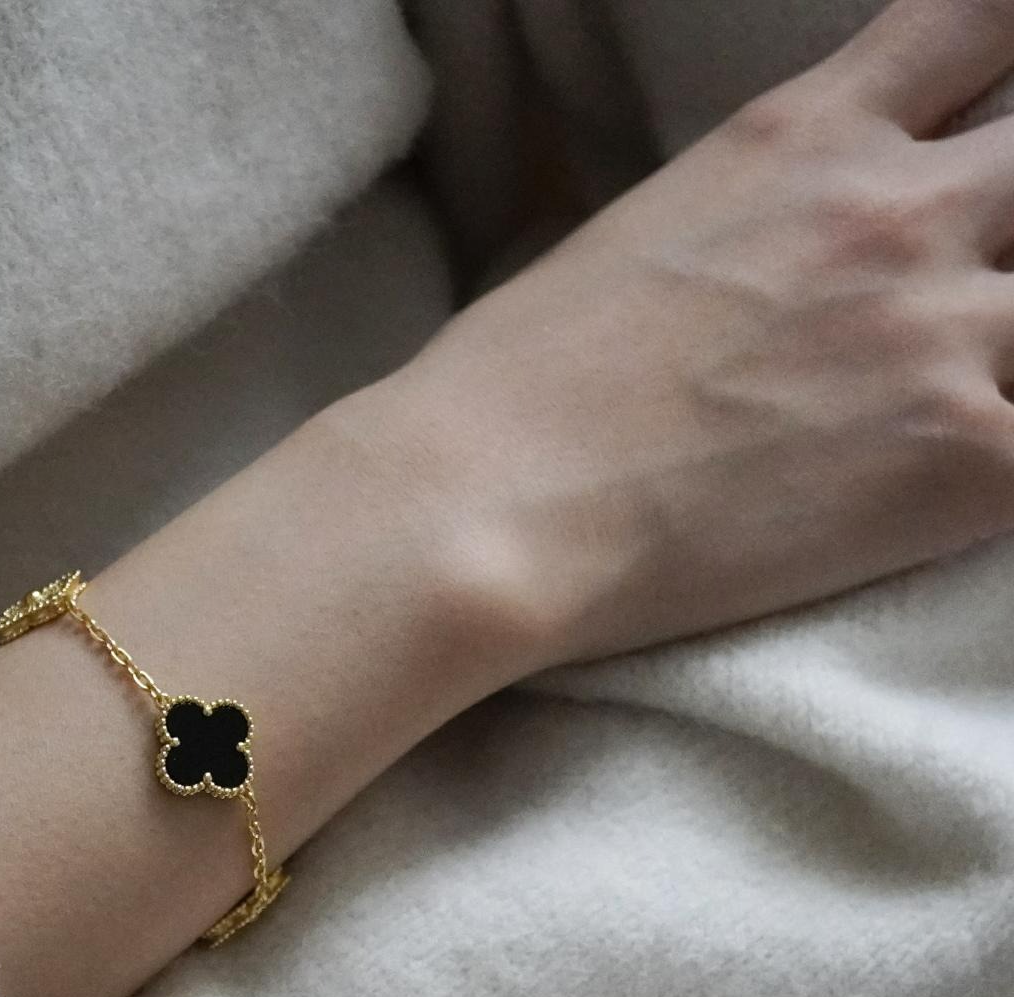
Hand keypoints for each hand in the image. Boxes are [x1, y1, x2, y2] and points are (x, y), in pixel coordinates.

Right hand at [339, 0, 1013, 668]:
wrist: (478, 507)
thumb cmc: (506, 397)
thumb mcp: (636, 236)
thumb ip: (749, 216)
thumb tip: (753, 262)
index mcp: (809, 139)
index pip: (988, 19)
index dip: (1010, 66)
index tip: (992, 120)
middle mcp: (897, 213)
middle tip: (958, 297)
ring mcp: (941, 333)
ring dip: (1006, 358)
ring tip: (931, 416)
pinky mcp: (963, 462)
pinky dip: (1005, 469)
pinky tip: (942, 495)